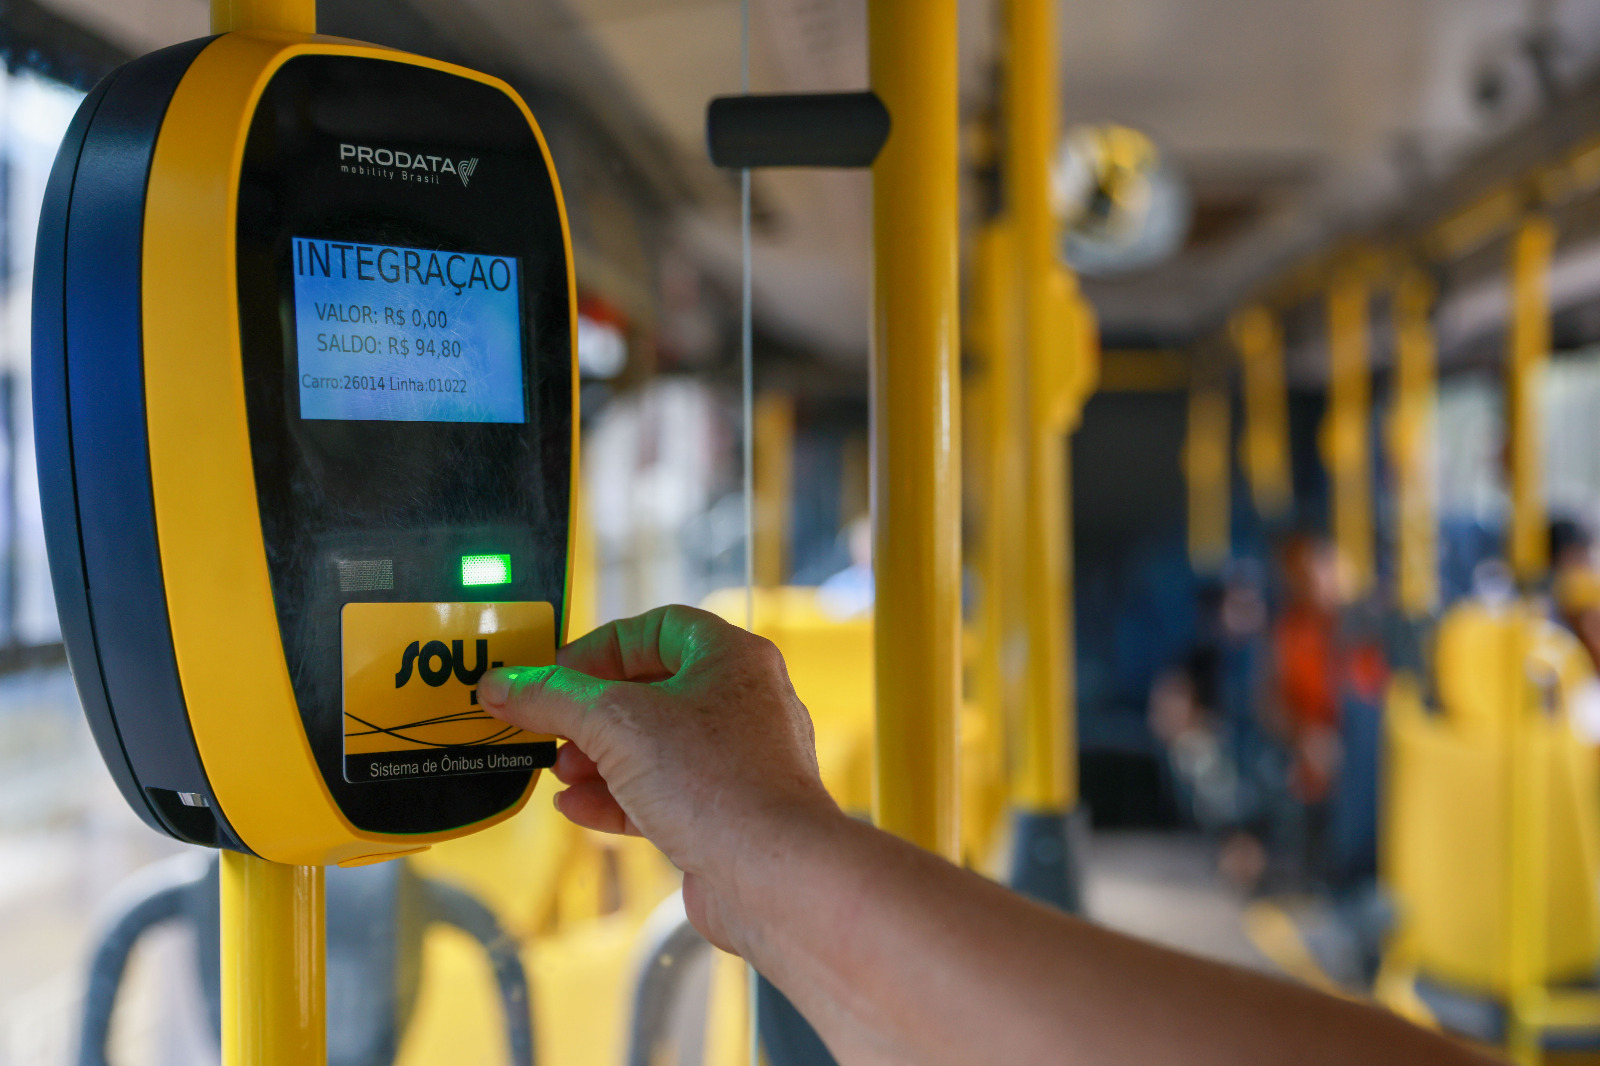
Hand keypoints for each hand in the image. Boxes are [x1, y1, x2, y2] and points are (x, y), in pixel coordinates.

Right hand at [477, 604, 838, 951]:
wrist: (774, 875)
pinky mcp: (730, 813)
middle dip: (592, 712)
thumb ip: (553, 699)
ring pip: (657, 746)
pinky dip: (620, 797)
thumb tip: (503, 683)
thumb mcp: (615, 725)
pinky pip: (667, 793)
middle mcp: (745, 702)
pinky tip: (579, 808)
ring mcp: (741, 761)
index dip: (600, 647)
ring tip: (562, 772)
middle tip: (551, 728)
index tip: (555, 673)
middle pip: (653, 689)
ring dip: (601, 757)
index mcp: (732, 657)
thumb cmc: (716, 782)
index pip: (657, 628)